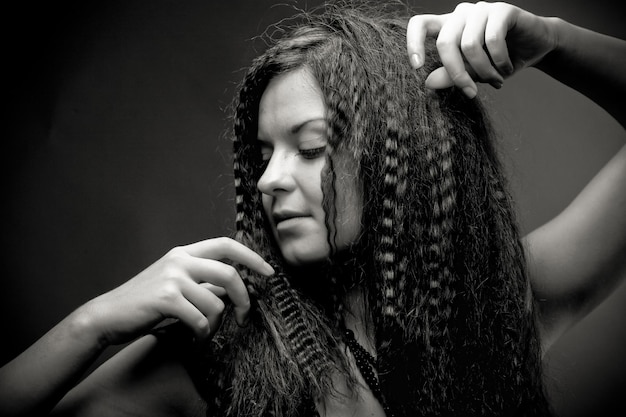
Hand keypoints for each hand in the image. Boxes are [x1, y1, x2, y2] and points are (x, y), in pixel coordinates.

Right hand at [77, 237, 273, 345]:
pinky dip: (202, 335)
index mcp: (184, 253)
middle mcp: (180, 260)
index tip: (268, 272)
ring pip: (216, 304)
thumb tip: (234, 289)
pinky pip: (201, 320)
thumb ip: (202, 280)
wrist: (107, 315)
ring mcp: (173, 278)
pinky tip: (195, 338)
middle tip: (244, 317)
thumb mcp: (175, 282)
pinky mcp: (167, 298)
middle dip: (244, 299)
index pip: (226, 244)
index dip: (251, 256)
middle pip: (230, 275)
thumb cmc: (145, 302)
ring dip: (215, 326)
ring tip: (204, 333)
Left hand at [407, 1, 557, 97]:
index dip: (413, 43)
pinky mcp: (502, 9)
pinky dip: (499, 61)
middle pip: (445, 43)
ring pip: (469, 45)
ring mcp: (481, 9)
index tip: (417, 67)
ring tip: (496, 80)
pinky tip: (507, 68)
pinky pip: (493, 39)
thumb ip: (450, 75)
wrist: (536, 48)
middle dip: (457, 74)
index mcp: (447, 27)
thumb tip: (429, 82)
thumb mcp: (472, 74)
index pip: (419, 24)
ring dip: (484, 71)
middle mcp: (461, 14)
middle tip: (471, 93)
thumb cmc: (499, 62)